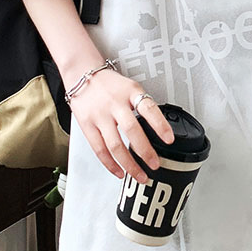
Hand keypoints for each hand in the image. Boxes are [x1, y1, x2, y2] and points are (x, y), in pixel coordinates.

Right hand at [65, 67, 174, 183]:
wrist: (82, 75)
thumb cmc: (110, 84)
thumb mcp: (131, 87)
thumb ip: (143, 105)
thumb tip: (160, 128)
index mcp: (130, 92)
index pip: (149, 108)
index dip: (160, 125)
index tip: (169, 140)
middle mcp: (115, 104)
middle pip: (132, 130)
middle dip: (145, 151)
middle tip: (155, 164)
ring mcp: (100, 116)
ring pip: (115, 145)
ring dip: (129, 164)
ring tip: (140, 175)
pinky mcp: (87, 126)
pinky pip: (99, 150)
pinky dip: (110, 164)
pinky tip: (119, 172)